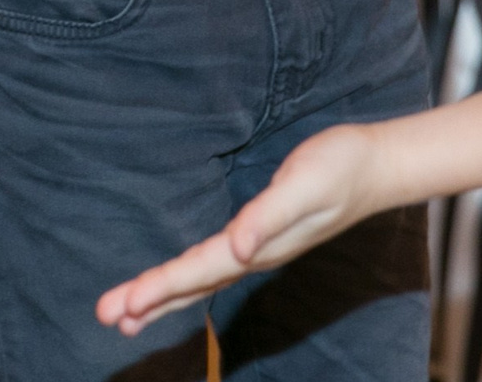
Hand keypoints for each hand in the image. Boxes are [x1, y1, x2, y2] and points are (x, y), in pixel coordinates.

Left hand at [96, 126, 386, 338]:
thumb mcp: (306, 186)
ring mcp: (259, 250)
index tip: (125, 304)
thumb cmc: (341, 167)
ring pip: (201, 280)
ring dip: (162, 297)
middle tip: (106, 315)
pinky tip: (172, 287)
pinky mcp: (261, 237)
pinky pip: (213, 267)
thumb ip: (271, 217)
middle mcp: (255, 255)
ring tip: (125, 316)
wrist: (375, 166)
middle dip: (149, 300)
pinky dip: (186, 281)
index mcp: (260, 245)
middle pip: (193, 283)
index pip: (200, 270)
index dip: (161, 287)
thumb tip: (240, 249)